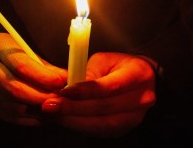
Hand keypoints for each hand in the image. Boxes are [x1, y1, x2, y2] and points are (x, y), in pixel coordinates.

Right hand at [0, 33, 66, 125]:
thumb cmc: (8, 53)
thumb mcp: (24, 50)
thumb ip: (43, 65)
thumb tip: (66, 80)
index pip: (20, 65)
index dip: (43, 77)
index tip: (62, 83)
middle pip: (14, 88)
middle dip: (41, 97)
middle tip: (61, 100)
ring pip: (12, 106)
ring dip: (37, 110)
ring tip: (54, 108)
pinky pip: (8, 116)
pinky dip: (29, 119)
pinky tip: (42, 115)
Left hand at [41, 52, 155, 136]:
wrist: (138, 80)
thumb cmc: (117, 66)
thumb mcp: (103, 60)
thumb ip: (88, 73)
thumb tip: (67, 89)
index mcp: (138, 75)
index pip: (110, 87)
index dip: (85, 91)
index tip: (63, 91)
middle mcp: (141, 99)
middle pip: (104, 108)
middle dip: (74, 108)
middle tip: (51, 105)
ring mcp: (134, 117)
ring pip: (102, 124)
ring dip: (74, 121)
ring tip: (54, 114)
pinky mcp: (123, 129)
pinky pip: (99, 131)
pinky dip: (79, 126)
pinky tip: (64, 120)